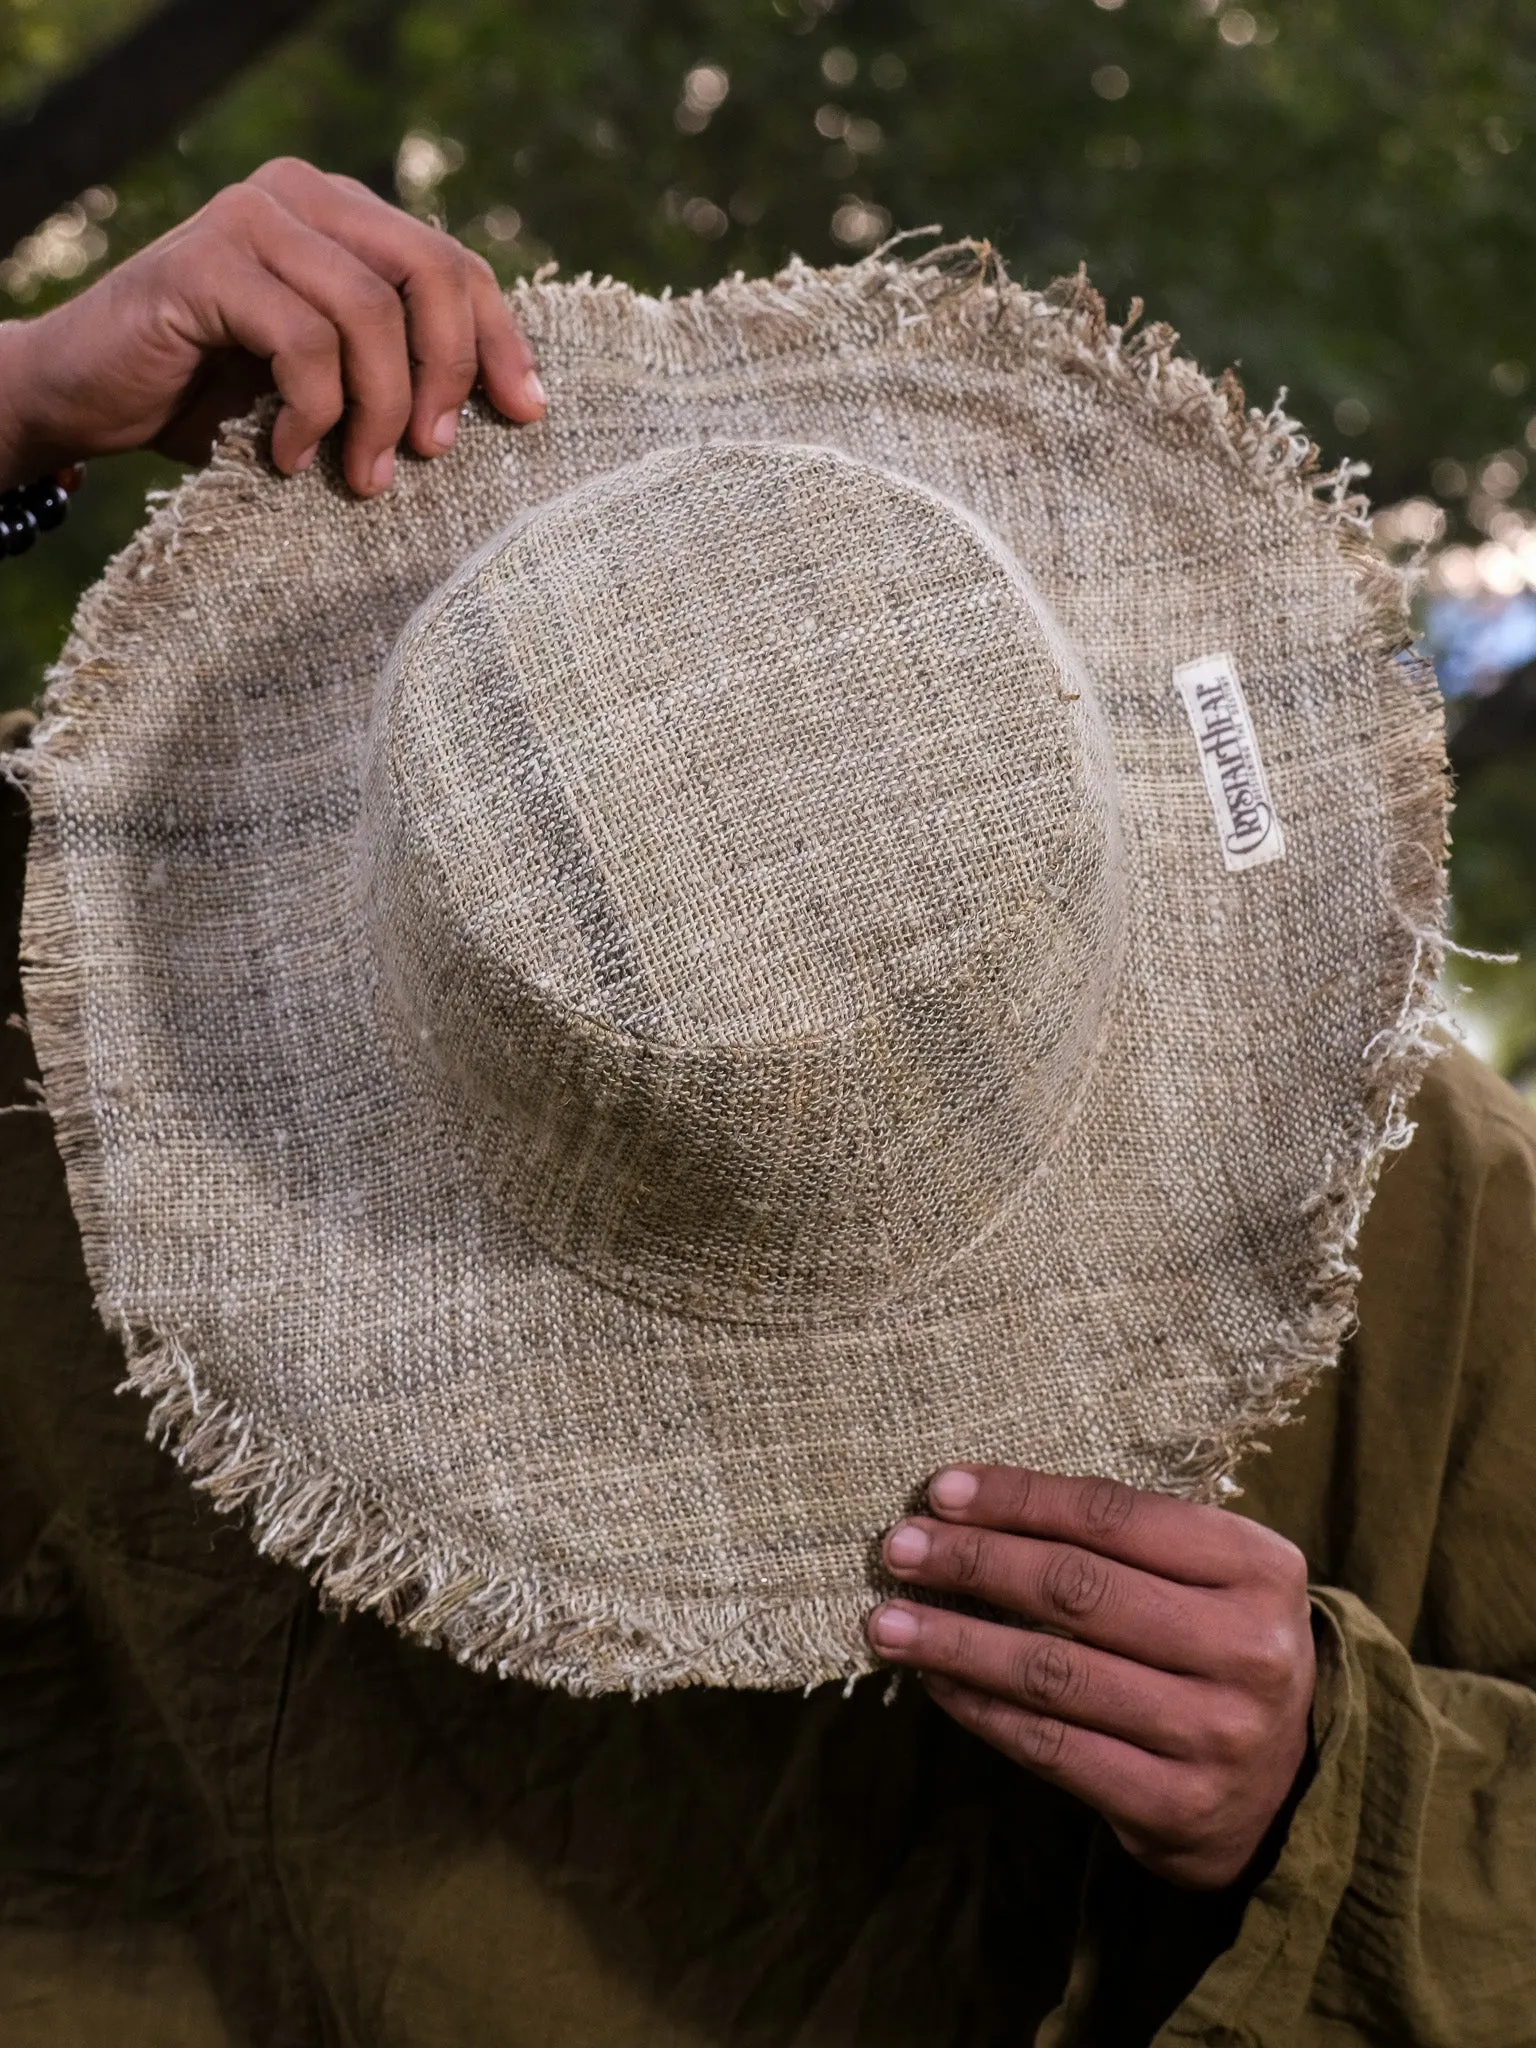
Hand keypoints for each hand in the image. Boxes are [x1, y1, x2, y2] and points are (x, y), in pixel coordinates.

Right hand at [0, 156, 543, 495]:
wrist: (89, 397)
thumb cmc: (218, 400)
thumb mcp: (330, 382)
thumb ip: (399, 366)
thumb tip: (517, 403)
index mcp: (344, 215)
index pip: (454, 264)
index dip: (500, 340)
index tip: (527, 414)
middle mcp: (303, 198)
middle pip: (431, 273)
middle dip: (449, 373)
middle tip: (435, 452)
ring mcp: (253, 220)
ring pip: (372, 314)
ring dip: (380, 412)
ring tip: (364, 476)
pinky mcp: (207, 262)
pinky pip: (304, 343)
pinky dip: (313, 413)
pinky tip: (291, 456)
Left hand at [866, 1466, 1314, 1889]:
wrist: (1289, 1787)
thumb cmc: (1216, 1647)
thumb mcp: (1208, 1576)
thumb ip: (1122, 1539)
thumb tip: (972, 1507)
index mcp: (1258, 1567)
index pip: (1113, 1516)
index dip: (1018, 1500)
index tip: (940, 1492)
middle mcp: (1247, 1649)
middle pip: (1076, 1589)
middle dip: (972, 1563)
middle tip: (898, 1549)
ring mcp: (1214, 1734)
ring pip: (1053, 1672)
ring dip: (955, 1641)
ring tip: (885, 1621)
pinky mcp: (1176, 1807)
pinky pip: (1052, 1745)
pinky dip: (981, 1708)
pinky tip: (936, 1682)